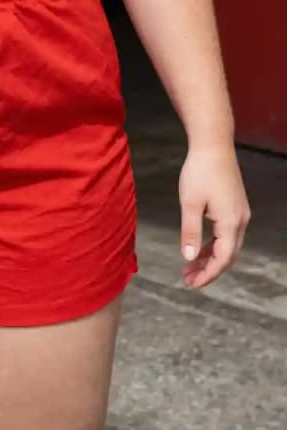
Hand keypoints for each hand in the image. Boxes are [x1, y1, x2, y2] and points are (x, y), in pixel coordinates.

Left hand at [178, 144, 249, 288]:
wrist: (213, 145)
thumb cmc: (199, 172)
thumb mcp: (190, 204)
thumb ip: (190, 232)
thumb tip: (189, 258)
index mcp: (231, 223)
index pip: (223, 259)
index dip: (208, 275)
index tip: (191, 284)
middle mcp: (241, 221)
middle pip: (228, 256)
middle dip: (208, 270)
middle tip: (187, 279)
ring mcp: (240, 214)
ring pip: (228, 245)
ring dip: (210, 258)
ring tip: (189, 268)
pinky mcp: (235, 207)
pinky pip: (227, 234)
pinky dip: (213, 244)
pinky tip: (198, 249)